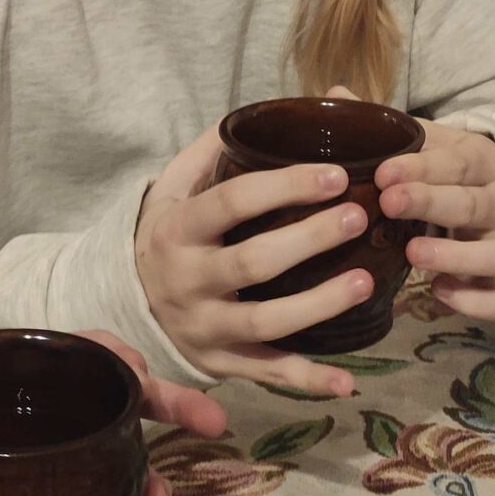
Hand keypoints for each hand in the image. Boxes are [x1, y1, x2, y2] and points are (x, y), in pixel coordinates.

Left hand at [0, 330, 227, 495]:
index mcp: (7, 370)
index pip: (73, 350)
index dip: (112, 355)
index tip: (140, 368)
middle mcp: (35, 406)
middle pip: (113, 395)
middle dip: (168, 403)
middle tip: (211, 423)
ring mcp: (39, 450)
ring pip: (110, 448)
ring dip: (147, 469)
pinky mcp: (34, 492)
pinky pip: (88, 492)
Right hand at [133, 126, 366, 398]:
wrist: (127, 302)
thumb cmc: (169, 234)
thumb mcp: (173, 190)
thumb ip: (210, 152)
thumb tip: (265, 113)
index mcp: (177, 230)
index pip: (231, 203)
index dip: (283, 187)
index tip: (335, 174)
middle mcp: (188, 281)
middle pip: (252, 261)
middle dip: (308, 239)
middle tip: (357, 217)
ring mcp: (205, 327)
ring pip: (265, 321)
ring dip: (318, 304)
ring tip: (366, 280)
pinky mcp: (221, 363)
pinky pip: (267, 373)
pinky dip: (307, 381)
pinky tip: (347, 382)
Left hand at [374, 107, 494, 321]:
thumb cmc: (447, 171)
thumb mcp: (425, 142)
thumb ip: (385, 126)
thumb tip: (334, 95)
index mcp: (477, 162)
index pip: (455, 162)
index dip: (421, 167)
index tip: (383, 173)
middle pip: (472, 203)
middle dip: (431, 202)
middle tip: (389, 203)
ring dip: (459, 256)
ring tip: (415, 255)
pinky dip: (476, 300)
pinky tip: (439, 293)